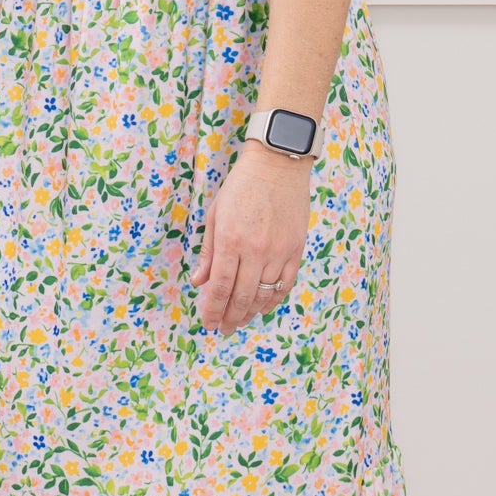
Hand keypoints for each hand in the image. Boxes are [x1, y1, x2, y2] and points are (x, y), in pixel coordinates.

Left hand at [190, 144, 310, 335]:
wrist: (277, 166)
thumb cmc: (240, 187)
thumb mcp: (215, 215)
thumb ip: (208, 252)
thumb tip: (200, 282)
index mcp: (230, 241)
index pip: (220, 288)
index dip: (213, 310)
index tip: (208, 323)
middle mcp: (255, 251)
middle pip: (241, 297)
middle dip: (230, 318)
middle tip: (222, 329)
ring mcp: (278, 252)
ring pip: (264, 295)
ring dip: (250, 313)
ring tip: (240, 321)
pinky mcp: (296, 250)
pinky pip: (285, 284)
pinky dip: (273, 300)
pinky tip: (263, 307)